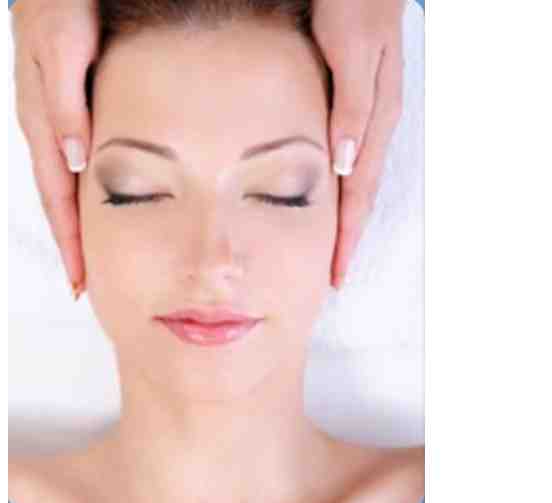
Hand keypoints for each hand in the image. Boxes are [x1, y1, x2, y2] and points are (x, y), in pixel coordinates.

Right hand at [11, 0, 99, 298]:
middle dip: (73, 244)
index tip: (83, 282)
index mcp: (44, 122)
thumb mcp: (63, 50)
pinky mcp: (72, 104)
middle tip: (89, 284)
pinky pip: (77, 159)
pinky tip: (100, 199)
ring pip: (68, 183)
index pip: (57, 197)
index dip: (70, 241)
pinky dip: (87, 189)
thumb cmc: (60, 2)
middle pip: (60, 199)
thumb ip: (67, 104)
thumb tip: (76, 162)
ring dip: (79, 221)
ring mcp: (59, 118)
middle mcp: (49, 126)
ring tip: (94, 254)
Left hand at [312, 0, 404, 288]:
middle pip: (360, 195)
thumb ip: (351, 108)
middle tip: (333, 274)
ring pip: (356, 181)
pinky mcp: (353, 107)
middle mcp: (373, 126)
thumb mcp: (351, 55)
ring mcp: (366, 118)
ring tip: (333, 247)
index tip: (336, 271)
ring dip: (345, 217)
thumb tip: (346, 165)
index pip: (359, 193)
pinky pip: (349, 159)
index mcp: (375, 120)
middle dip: (347, 237)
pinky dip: (341, 188)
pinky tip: (331, 196)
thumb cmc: (355, 8)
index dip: (347, 234)